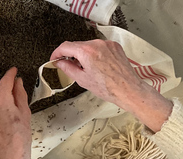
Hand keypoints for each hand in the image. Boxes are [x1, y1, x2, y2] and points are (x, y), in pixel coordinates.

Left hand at [0, 67, 31, 158]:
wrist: (10, 155)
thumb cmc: (20, 136)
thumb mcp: (24, 112)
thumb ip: (19, 93)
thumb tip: (17, 81)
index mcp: (0, 100)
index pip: (5, 81)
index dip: (10, 74)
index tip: (14, 70)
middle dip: (7, 89)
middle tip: (18, 94)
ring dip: (1, 99)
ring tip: (12, 110)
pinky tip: (4, 116)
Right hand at [52, 40, 172, 131]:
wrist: (128, 89)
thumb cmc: (108, 87)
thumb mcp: (82, 79)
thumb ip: (68, 68)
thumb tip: (60, 63)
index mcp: (87, 52)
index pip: (66, 46)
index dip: (57, 52)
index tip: (55, 58)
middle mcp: (97, 44)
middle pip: (77, 45)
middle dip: (71, 55)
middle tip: (68, 66)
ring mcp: (107, 44)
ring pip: (88, 46)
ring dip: (83, 54)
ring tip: (85, 69)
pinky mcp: (114, 46)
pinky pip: (99, 47)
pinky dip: (94, 54)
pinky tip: (97, 66)